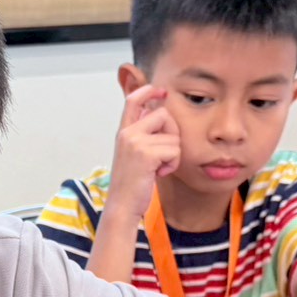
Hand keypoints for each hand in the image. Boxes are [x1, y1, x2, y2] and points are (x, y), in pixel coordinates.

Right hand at [104, 85, 181, 219]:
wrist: (122, 205)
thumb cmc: (131, 183)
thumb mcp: (133, 154)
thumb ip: (142, 134)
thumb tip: (159, 112)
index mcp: (123, 132)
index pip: (133, 100)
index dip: (149, 91)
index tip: (162, 92)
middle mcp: (127, 133)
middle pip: (163, 114)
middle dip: (172, 132)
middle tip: (165, 153)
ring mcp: (135, 142)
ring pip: (173, 136)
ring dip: (173, 154)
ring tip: (159, 167)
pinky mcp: (146, 154)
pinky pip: (174, 150)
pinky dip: (173, 164)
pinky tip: (160, 173)